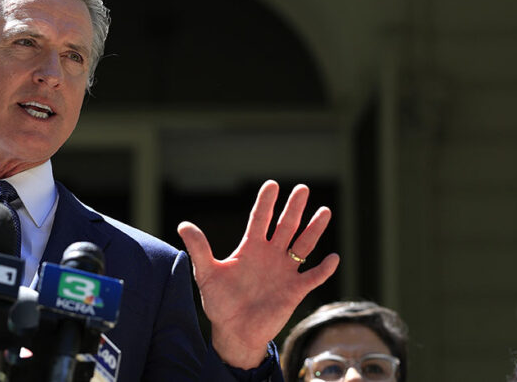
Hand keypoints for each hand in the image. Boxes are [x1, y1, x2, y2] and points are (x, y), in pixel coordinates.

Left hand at [177, 180, 338, 368]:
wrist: (234, 331)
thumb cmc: (219, 301)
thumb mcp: (206, 273)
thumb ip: (199, 249)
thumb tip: (183, 225)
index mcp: (250, 248)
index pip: (260, 219)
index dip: (266, 202)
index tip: (272, 185)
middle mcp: (270, 255)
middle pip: (285, 226)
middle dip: (294, 208)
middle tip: (302, 188)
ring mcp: (284, 271)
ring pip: (303, 245)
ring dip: (314, 230)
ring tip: (324, 211)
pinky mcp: (295, 291)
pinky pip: (313, 277)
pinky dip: (324, 269)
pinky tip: (333, 258)